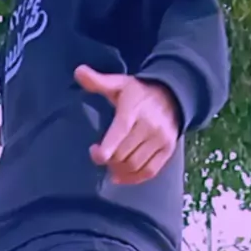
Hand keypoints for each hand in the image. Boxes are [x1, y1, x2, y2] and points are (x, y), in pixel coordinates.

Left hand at [74, 64, 179, 184]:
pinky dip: (134, 178)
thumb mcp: (119, 83)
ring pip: (135, 164)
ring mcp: (161, 139)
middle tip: (101, 156)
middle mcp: (150, 125)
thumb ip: (98, 81)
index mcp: (134, 108)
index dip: (107, 147)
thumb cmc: (138, 92)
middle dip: (109, 159)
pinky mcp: (168, 150)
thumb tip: (78, 71)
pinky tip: (120, 177)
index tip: (96, 154)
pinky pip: (150, 171)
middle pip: (125, 152)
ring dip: (119, 170)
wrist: (172, 96)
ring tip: (110, 166)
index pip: (121, 130)